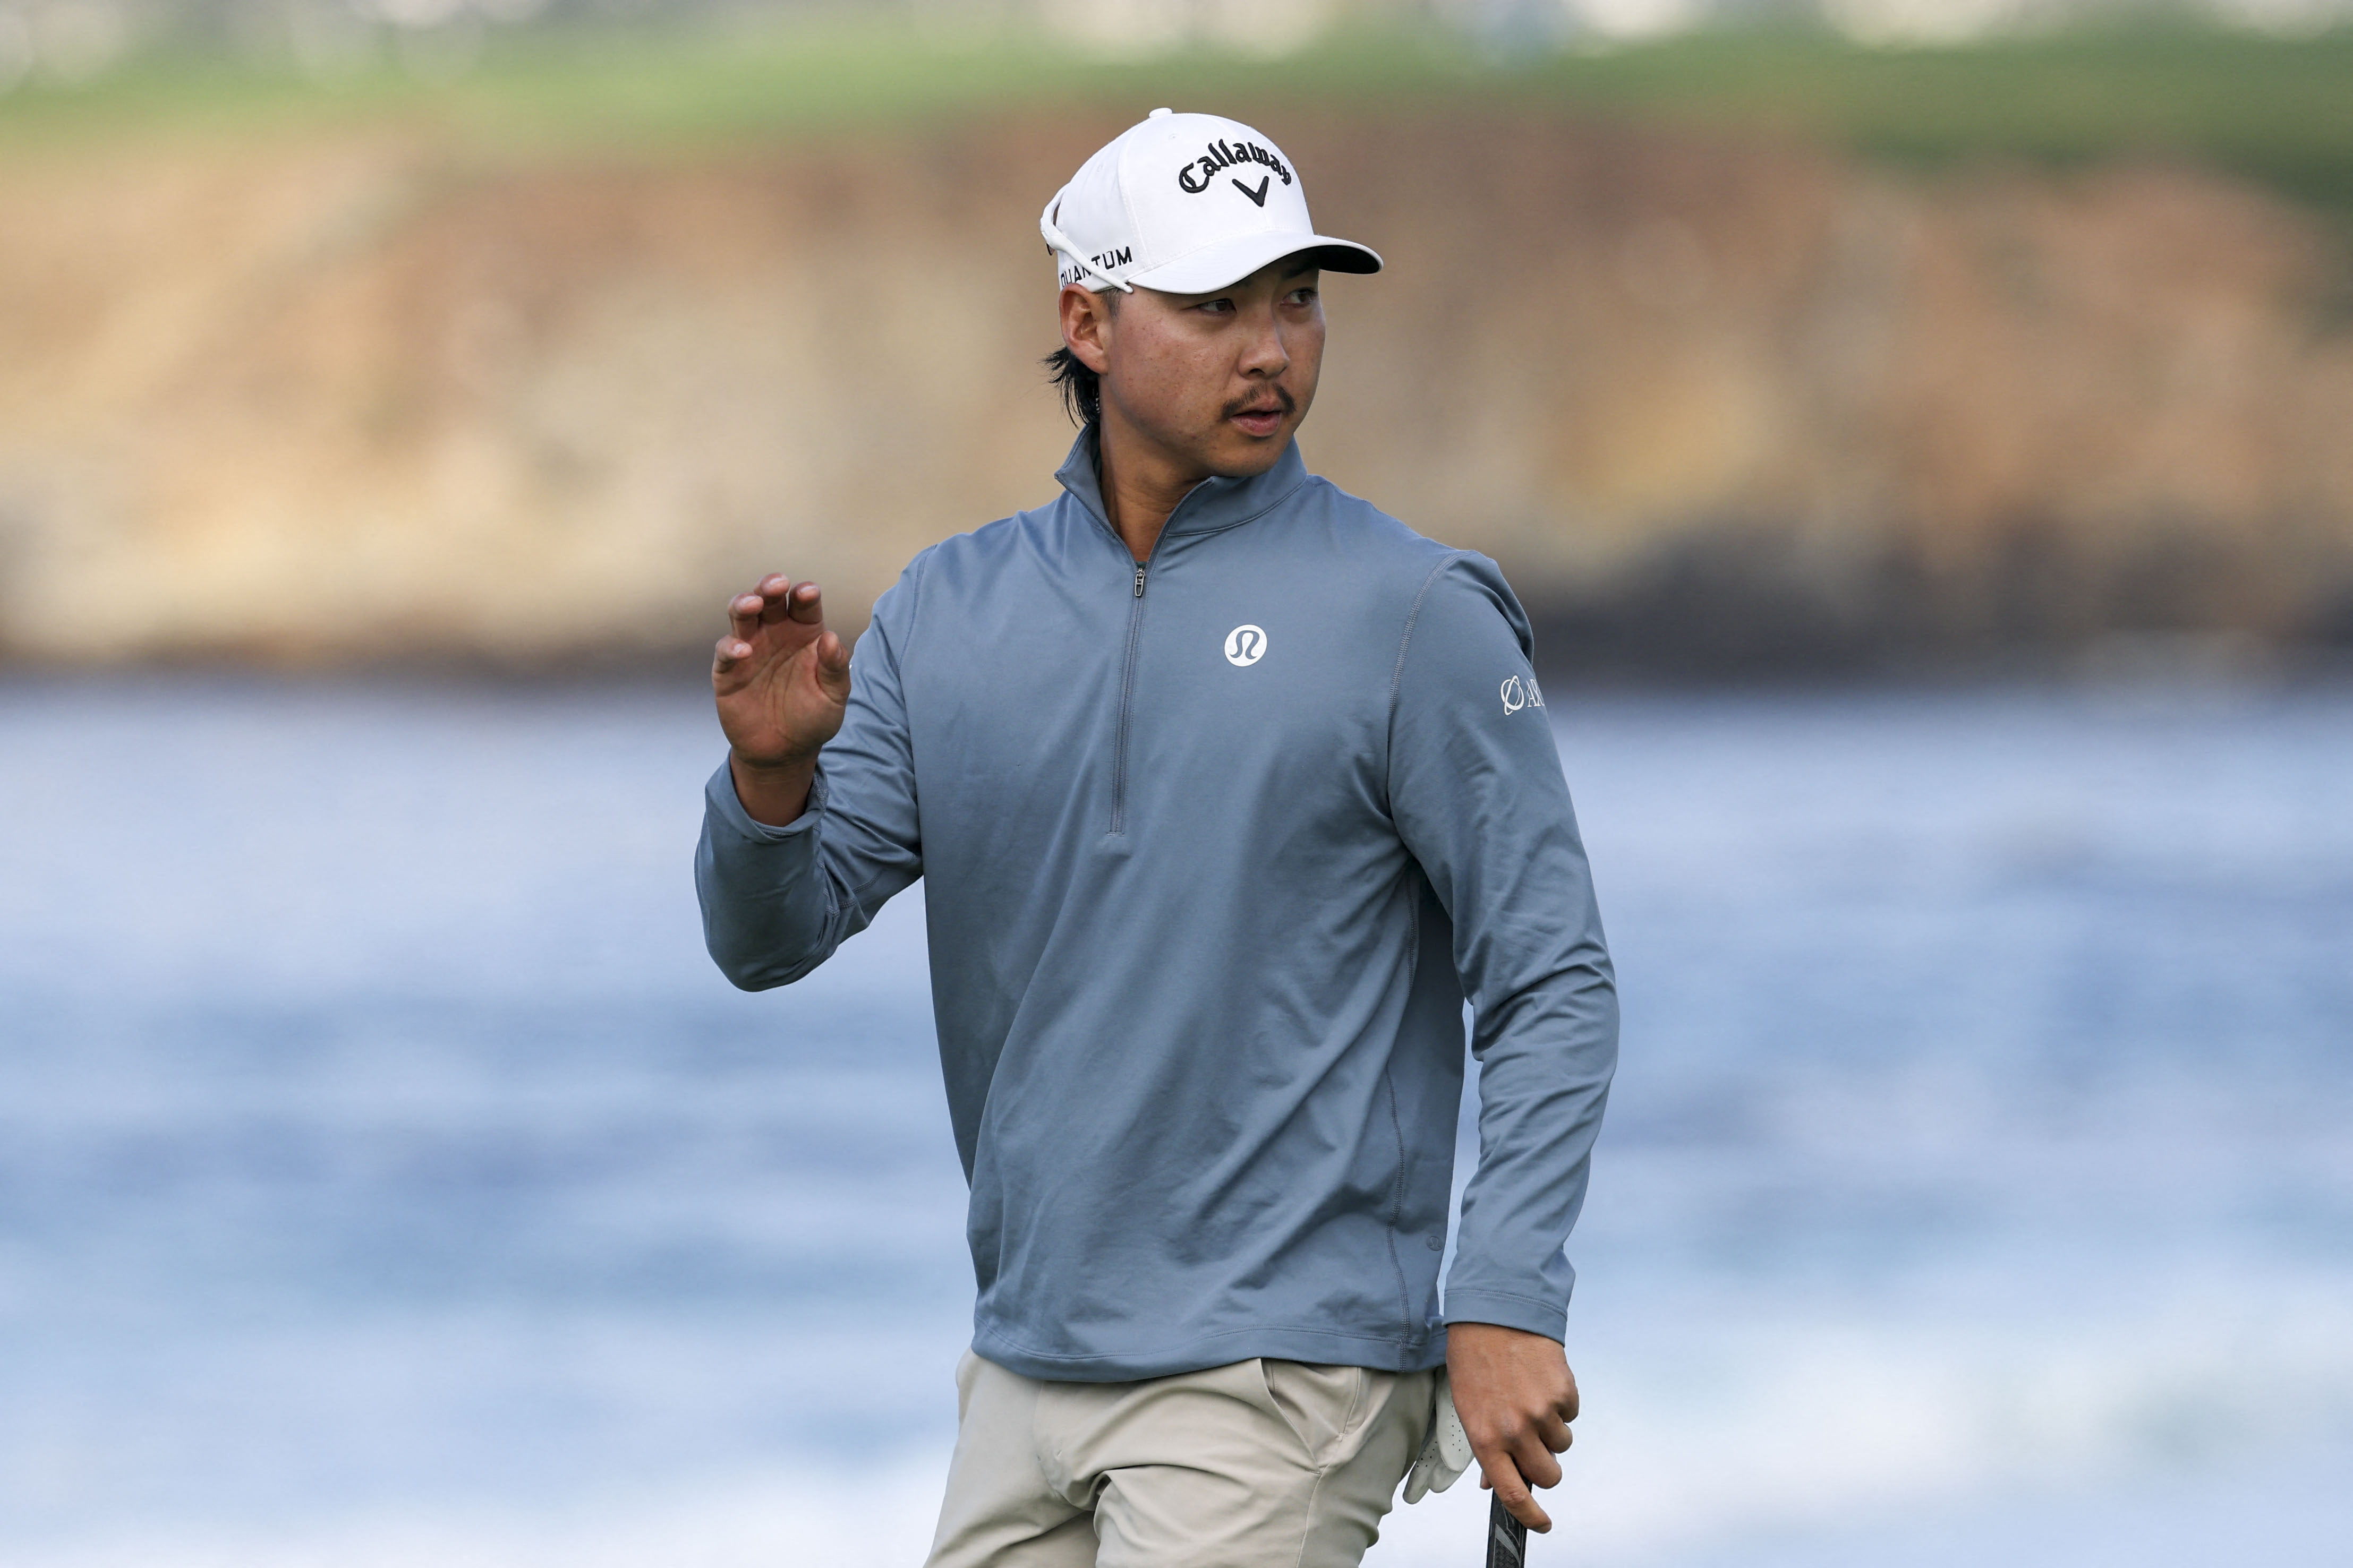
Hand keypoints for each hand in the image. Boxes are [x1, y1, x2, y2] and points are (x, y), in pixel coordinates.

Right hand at [713, 574, 851, 824]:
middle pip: (770, 600)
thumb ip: (835, 668)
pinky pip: (726, 651)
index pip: (804, 605)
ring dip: (745, 603)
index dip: (805, 595)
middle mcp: (776, 634)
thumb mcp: (834, 696)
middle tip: (777, 584)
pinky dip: (732, 647)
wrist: (784, 752)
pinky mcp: (729, 670)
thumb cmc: (813, 719)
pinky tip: (743, 651)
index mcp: (805, 633)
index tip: (808, 592)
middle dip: (770, 587)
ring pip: (742, 615)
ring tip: (753, 603)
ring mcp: (750, 648)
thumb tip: (831, 638)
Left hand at [1445, 1322, 1579, 1532]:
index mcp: (1485, 1438)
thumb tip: (1495, 1481)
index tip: (1542, 1524)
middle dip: (1546, 1466)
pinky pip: (1571, 1413)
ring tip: (1531, 1396)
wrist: (1495, 1312)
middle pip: (1548, 1476)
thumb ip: (1484, 1446)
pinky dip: (1560, 1403)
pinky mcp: (1563, 1392)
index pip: (1512, 1493)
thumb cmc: (1474, 1358)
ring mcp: (1541, 1412)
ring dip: (1552, 1429)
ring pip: (1562, 1444)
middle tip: (1535, 1444)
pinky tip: (1540, 1380)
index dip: (1530, 1517)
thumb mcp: (1467, 1406)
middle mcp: (1514, 1431)